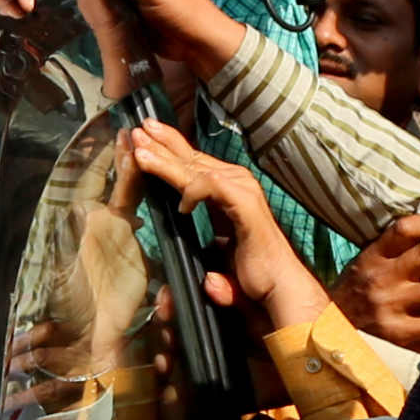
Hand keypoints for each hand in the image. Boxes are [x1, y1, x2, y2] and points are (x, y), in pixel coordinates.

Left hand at [121, 118, 327, 333]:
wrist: (281, 289)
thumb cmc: (252, 273)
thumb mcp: (216, 255)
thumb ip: (203, 249)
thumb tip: (205, 277)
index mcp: (226, 191)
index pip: (193, 162)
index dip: (169, 148)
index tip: (143, 137)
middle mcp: (236, 185)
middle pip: (192, 158)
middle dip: (162, 143)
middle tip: (138, 129)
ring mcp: (243, 193)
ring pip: (197, 169)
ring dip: (167, 161)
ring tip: (140, 153)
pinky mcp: (246, 207)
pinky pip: (213, 186)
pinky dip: (193, 190)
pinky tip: (180, 204)